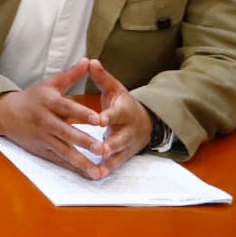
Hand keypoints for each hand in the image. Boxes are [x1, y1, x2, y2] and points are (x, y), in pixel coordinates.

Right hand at [0, 59, 108, 178]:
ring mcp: (43, 138)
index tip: (100, 120)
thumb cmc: (32, 97)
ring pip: (64, 151)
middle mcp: (46, 121)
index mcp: (49, 103)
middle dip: (84, 142)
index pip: (68, 108)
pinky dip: (73, 167)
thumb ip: (71, 75)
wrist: (5, 113)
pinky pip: (59, 160)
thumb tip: (88, 61)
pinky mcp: (42, 150)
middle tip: (102, 149)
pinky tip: (88, 173)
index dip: (83, 114)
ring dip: (81, 161)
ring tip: (98, 171)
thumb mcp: (50, 84)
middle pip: (67, 133)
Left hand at [90, 58, 152, 174]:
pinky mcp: (124, 155)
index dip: (108, 116)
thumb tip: (91, 61)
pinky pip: (116, 164)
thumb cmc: (123, 104)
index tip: (98, 119)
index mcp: (124, 111)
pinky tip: (96, 175)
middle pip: (120, 137)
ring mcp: (127, 144)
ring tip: (97, 169)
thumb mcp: (115, 89)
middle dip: (111, 143)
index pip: (116, 113)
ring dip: (109, 162)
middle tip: (100, 148)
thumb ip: (102, 78)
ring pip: (119, 154)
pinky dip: (107, 170)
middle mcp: (127, 129)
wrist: (144, 123)